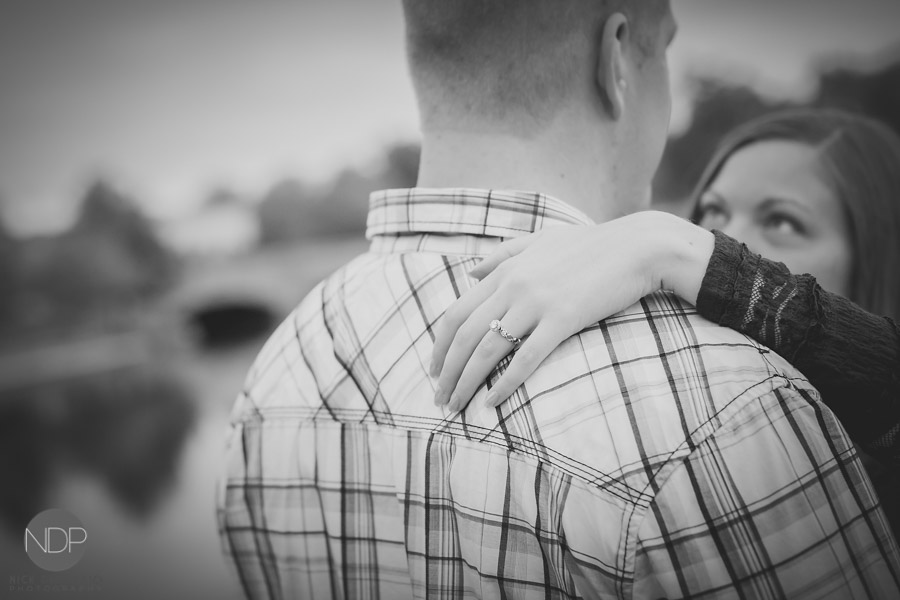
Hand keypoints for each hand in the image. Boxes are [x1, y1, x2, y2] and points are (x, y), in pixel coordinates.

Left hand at [429, 211, 713, 411]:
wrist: (637, 246)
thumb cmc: (592, 244)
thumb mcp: (540, 240)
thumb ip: (502, 254)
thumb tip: (469, 271)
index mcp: (505, 270)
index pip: (456, 313)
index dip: (440, 346)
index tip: (434, 370)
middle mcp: (513, 286)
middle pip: (466, 335)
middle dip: (447, 372)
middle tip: (439, 399)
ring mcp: (537, 302)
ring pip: (489, 349)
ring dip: (467, 382)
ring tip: (458, 406)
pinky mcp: (563, 319)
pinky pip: (526, 358)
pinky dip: (506, 383)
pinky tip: (493, 402)